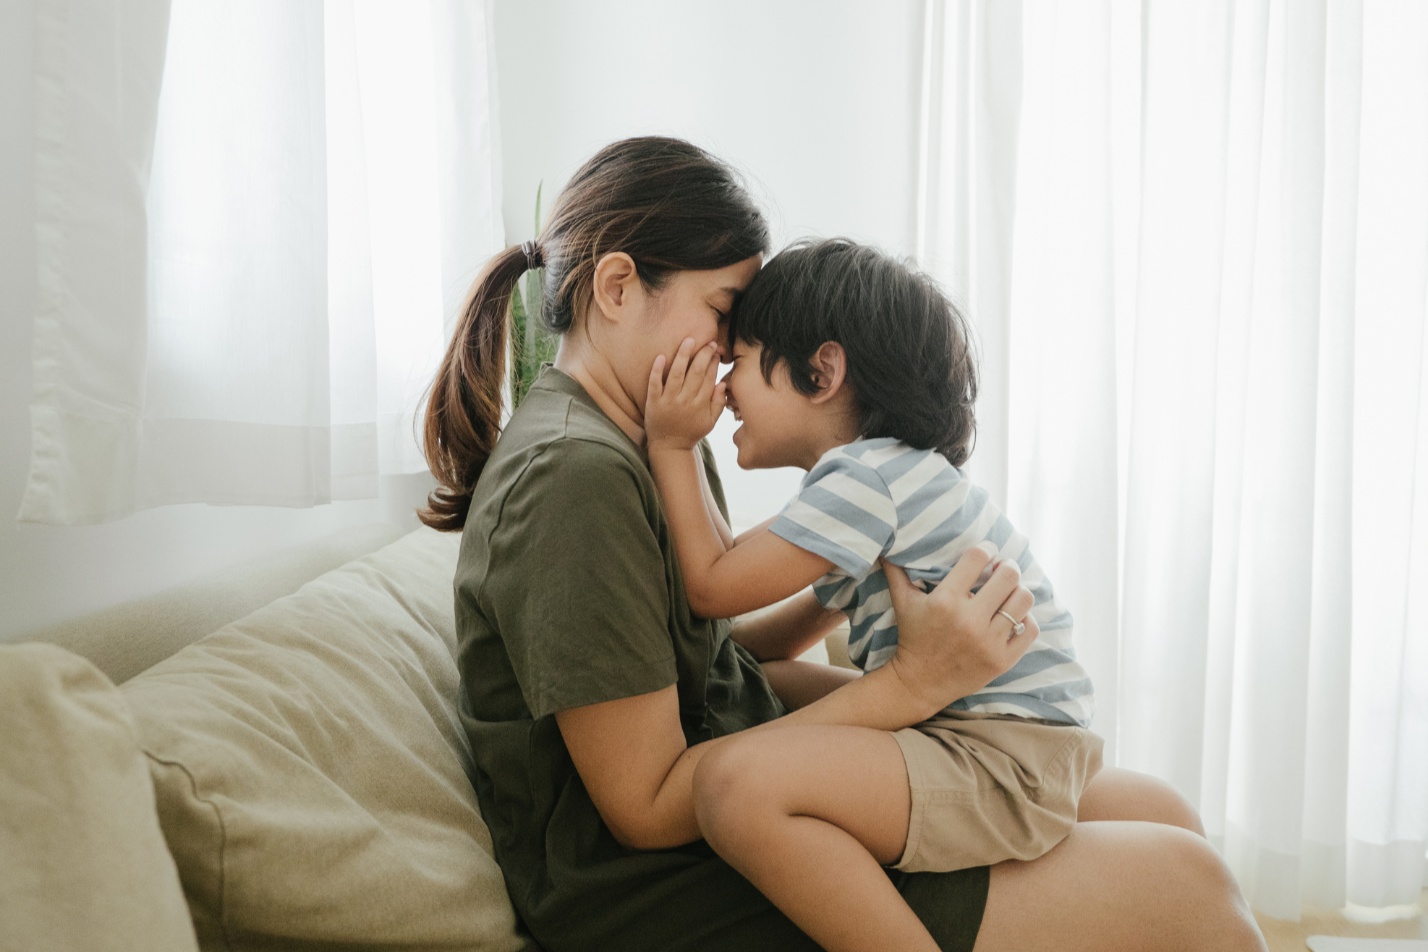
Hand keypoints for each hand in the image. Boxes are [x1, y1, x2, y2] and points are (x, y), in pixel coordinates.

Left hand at [646, 338, 724, 451]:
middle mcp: (686, 401)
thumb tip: (722, 384)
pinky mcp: (654, 402)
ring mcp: (669, 401)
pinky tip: (661, 356)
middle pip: (695, 372)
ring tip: (688, 340)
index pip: (709, 378)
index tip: (716, 350)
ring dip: (683, 355)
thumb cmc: (691, 432)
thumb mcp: (710, 422)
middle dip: (703, 355)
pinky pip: (655, 384)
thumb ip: (718, 404)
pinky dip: (657, 370)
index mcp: (701, 404)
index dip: (713, 362)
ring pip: (676, 374)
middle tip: (708, 342)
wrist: (669, 448)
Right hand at [881, 544, 1035, 717]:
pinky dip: (1026, 619)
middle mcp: (968, 620)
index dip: (987, 548)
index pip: (977, 557)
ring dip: (1019, 591)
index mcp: (945, 601)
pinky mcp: (1001, 660)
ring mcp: (987, 642)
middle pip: (1008, 575)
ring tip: (1010, 592)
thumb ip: (895, 571)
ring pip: (1023, 600)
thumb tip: (884, 546)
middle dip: (1008, 567)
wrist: (919, 683)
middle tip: (1003, 569)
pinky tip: (1014, 616)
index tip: (987, 551)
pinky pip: (1029, 629)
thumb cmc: (913, 636)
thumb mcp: (902, 602)